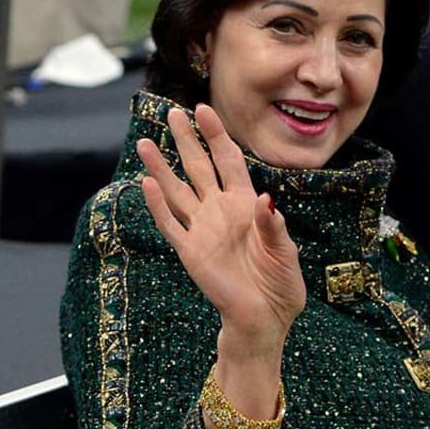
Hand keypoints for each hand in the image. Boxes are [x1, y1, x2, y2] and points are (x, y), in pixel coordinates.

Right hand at [137, 104, 306, 350]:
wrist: (264, 319)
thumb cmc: (280, 284)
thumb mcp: (285, 252)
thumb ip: (273, 226)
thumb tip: (265, 200)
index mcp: (247, 205)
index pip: (229, 161)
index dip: (217, 135)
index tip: (204, 109)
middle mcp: (221, 212)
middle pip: (199, 167)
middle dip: (186, 140)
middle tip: (172, 112)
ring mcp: (203, 230)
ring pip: (178, 191)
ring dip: (161, 167)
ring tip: (144, 142)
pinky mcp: (191, 253)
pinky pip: (171, 225)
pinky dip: (158, 205)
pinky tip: (146, 183)